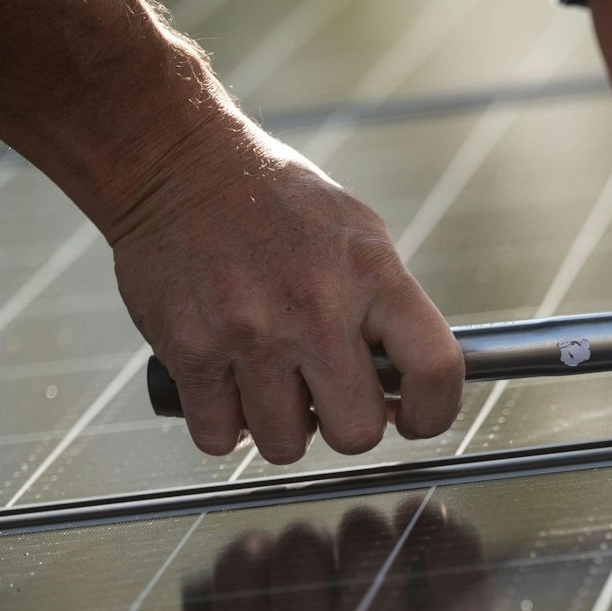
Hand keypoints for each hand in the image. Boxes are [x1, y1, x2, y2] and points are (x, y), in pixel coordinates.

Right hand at [113, 128, 464, 462]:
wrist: (176, 164)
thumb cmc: (273, 200)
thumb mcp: (358, 232)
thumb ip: (387, 304)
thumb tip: (407, 382)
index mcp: (371, 275)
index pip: (435, 368)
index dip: (433, 411)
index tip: (414, 416)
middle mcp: (315, 309)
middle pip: (357, 433)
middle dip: (344, 425)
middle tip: (327, 396)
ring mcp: (251, 334)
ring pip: (285, 446)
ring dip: (281, 427)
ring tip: (271, 382)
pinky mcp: (191, 351)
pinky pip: (219, 437)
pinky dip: (224, 424)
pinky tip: (229, 385)